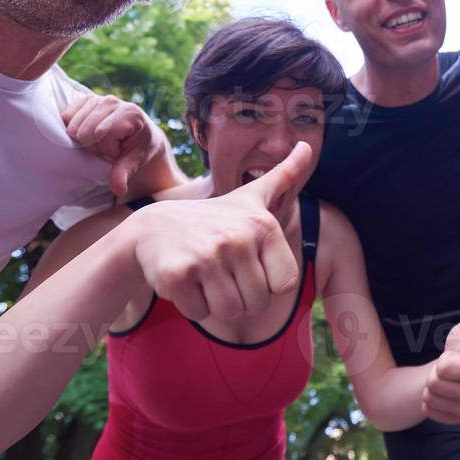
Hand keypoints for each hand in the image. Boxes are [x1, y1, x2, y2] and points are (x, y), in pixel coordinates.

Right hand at [63, 93, 165, 197]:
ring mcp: (98, 98)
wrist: (138, 134)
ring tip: (99, 140)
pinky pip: (67, 116)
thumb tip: (118, 190)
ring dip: (83, 139)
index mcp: (130, 113)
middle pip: (85, 131)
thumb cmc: (138, 148)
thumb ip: (124, 173)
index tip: (118, 152)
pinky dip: (73, 128)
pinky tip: (86, 131)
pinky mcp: (86, 99)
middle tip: (107, 147)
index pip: (101, 135)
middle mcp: (113, 101)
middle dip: (93, 146)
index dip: (107, 150)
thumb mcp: (135, 161)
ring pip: (74, 125)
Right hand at [130, 141, 312, 320]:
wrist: (152, 227)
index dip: (266, 284)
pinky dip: (191, 305)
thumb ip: (284, 176)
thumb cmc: (213, 219)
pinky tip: (184, 279)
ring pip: (230, 312)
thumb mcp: (251, 197)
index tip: (248, 263)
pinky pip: (199, 313)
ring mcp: (206, 256)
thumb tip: (307, 146)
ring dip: (216, 303)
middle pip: (257, 303)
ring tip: (205, 275)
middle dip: (240, 297)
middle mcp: (237, 238)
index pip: (284, 286)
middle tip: (221, 270)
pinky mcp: (177, 274)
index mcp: (263, 224)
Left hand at [424, 300, 459, 423]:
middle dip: (434, 373)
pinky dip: (429, 402)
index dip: (444, 360)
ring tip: (444, 380)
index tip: (455, 356)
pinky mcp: (455, 419)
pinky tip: (441, 394)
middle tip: (447, 369)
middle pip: (434, 384)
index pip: (445, 368)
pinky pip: (430, 412)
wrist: (452, 367)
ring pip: (430, 398)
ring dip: (430, 387)